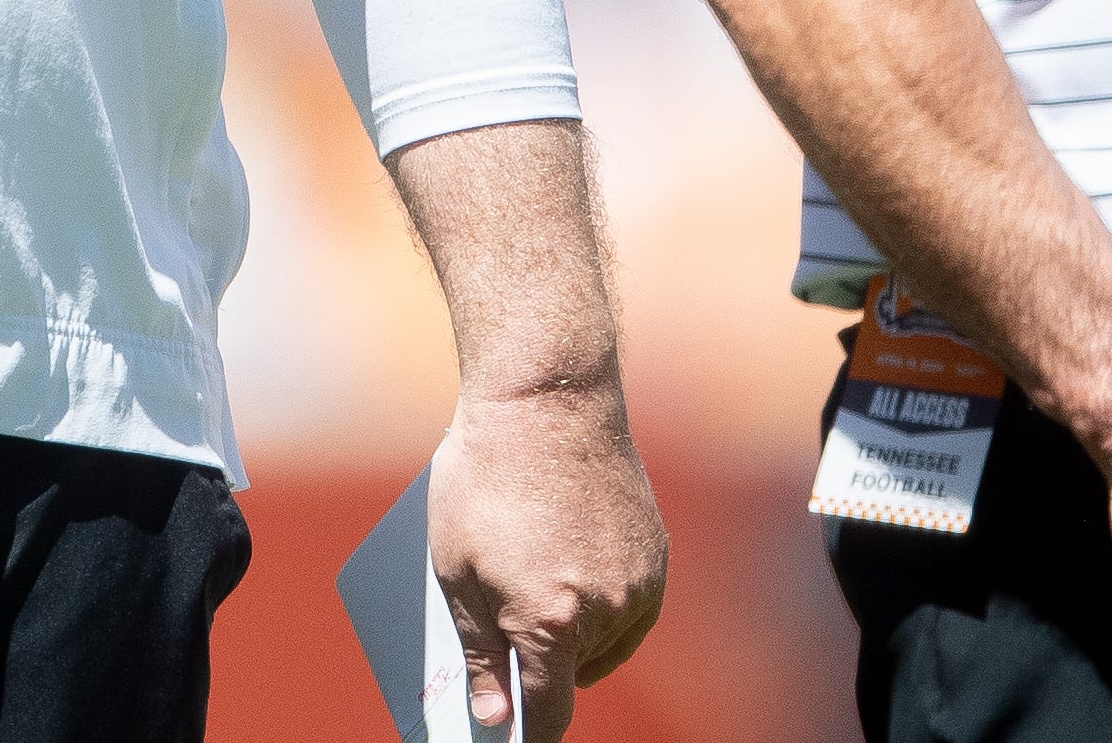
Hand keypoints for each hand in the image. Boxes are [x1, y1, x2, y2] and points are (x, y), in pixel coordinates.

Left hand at [425, 389, 666, 736]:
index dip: (529, 733)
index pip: (548, 712)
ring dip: (576, 634)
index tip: (514, 736)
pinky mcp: (657, 553)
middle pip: (575, 675)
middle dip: (541, 664)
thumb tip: (495, 715)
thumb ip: (480, 652)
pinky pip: (631, 606)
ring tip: (535, 582)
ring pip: (607, 643)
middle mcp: (605, 609)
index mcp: (550, 621)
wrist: (547, 401)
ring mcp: (638, 580)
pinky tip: (568, 565)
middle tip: (507, 622)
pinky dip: (602, 602)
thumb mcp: (455, 570)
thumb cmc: (485, 479)